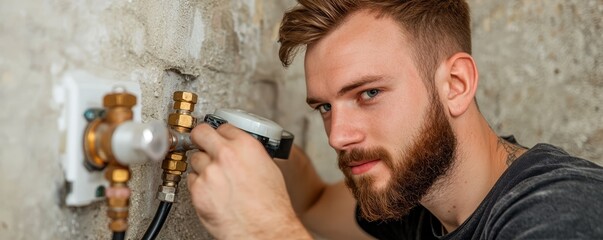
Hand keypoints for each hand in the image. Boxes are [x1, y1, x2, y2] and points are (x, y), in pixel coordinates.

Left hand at [187, 123, 308, 238]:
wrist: (263, 229)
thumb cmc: (271, 205)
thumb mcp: (269, 168)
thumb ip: (249, 154)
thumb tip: (240, 150)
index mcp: (246, 146)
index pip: (223, 127)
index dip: (220, 133)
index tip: (218, 136)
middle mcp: (225, 155)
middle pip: (201, 133)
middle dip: (201, 137)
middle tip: (201, 142)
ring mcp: (209, 172)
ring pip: (195, 159)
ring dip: (203, 167)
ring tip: (216, 179)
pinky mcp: (198, 191)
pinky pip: (192, 181)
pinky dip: (199, 185)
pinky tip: (213, 192)